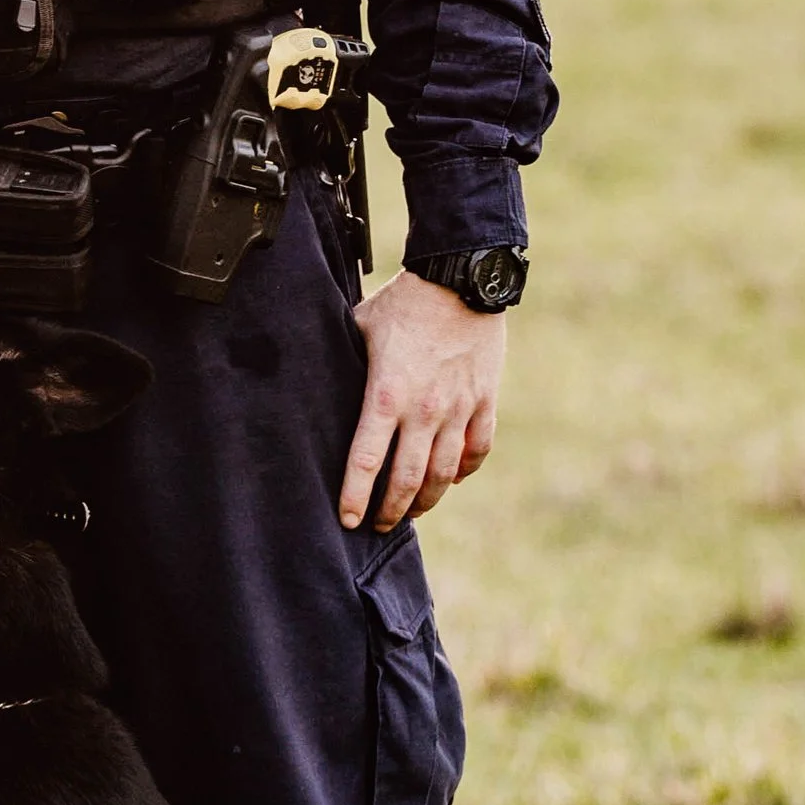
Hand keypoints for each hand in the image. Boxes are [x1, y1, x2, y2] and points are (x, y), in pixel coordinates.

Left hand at [338, 270, 505, 530]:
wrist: (461, 279)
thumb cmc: (403, 301)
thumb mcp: (359, 326)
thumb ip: (345, 362)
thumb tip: (320, 382)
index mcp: (386, 394)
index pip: (366, 460)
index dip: (355, 496)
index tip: (347, 520)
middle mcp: (424, 410)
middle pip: (407, 480)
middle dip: (390, 510)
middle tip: (378, 525)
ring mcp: (459, 409)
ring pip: (444, 474)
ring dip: (426, 500)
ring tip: (411, 512)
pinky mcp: (484, 401)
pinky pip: (477, 450)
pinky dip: (464, 470)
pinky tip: (451, 478)